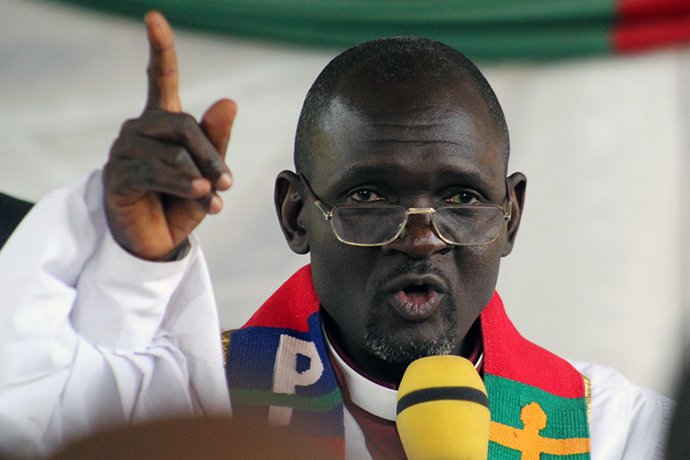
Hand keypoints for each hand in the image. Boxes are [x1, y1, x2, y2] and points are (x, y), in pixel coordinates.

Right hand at [103, 11, 236, 260]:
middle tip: (228, 181)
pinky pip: (155, 173)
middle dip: (210, 153)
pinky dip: (183, 183)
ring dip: (200, 176)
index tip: (154, 18)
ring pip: (172, 151)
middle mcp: (139, 129)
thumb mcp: (209, 170)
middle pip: (182, 123)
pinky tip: (201, 194)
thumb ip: (217, 138)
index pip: (159, 78)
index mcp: (162, 122)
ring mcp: (124, 151)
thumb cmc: (183, 202)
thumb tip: (230, 100)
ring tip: (215, 197)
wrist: (159, 242)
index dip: (160, 49)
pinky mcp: (118, 176)